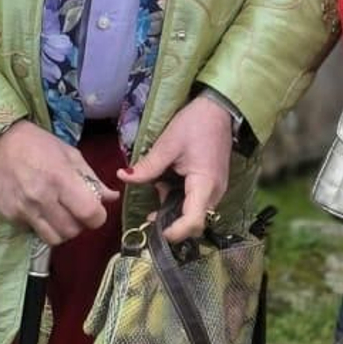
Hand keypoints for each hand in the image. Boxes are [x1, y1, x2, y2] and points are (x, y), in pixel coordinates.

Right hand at [0, 121, 114, 246]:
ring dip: (61, 230)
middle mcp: (42, 198)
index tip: (94, 211)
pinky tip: (37, 208)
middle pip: (72, 231)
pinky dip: (40, 225)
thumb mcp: (70, 154)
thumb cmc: (37, 144)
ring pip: (53, 239)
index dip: (97, 216)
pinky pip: (33, 231)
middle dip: (79, 224)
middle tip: (74, 211)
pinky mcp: (9, 216)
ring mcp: (23, 209)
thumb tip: (111, 197)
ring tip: (58, 214)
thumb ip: (91, 178)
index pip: (90, 214)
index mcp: (61, 179)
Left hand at [119, 94, 234, 244]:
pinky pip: (195, 202)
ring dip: (173, 207)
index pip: (193, 221)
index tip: (155, 232)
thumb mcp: (168, 144)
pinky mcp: (212, 186)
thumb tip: (124, 176)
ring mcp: (215, 190)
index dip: (174, 232)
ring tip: (159, 186)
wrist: (218, 110)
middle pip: (192, 221)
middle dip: (170, 220)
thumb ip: (148, 166)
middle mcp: (214, 193)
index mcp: (204, 184)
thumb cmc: (196, 124)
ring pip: (192, 212)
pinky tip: (168, 183)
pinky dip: (179, 199)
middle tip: (150, 209)